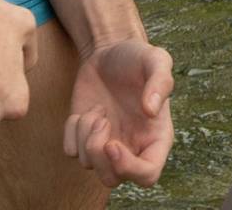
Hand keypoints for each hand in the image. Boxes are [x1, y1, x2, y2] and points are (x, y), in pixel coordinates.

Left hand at [64, 36, 175, 185]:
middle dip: (99, 153)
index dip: (128, 168)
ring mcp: (106, 144)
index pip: (147, 175)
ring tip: (98, 108)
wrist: (110, 51)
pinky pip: (71, 151)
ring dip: (86, 134)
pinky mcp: (84, 137)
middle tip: (102, 119)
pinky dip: (72, 131)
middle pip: (112, 179)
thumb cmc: (137, 57)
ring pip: (88, 165)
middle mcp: (132, 147)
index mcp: (155, 137)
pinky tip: (86, 110)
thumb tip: (151, 110)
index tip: (112, 144)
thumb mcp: (156, 59)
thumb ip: (160, 82)